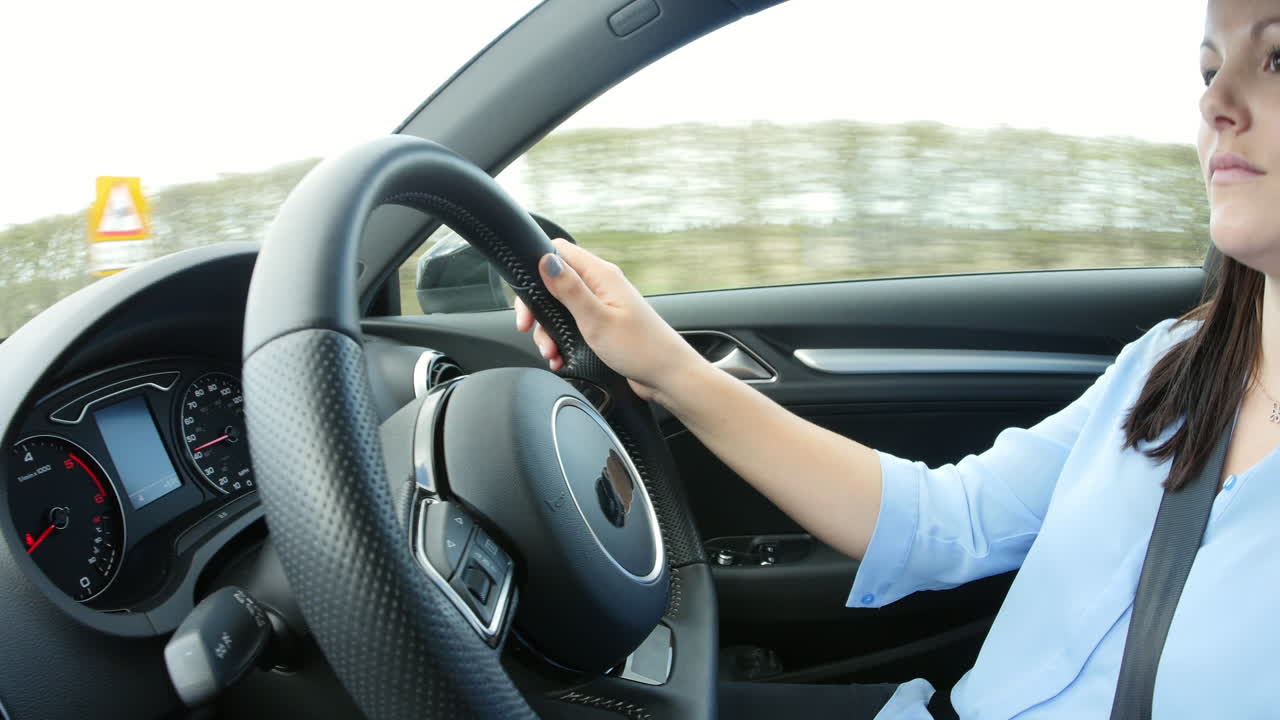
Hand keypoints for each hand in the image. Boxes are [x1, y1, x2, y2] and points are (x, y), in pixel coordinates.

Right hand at [514, 239, 707, 402]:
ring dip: (549, 330)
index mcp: (601, 275)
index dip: (536, 268)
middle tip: (531, 329)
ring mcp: (602, 305)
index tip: (526, 299)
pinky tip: (561, 357)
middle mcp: (601, 285)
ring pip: (561, 308)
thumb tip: (545, 261)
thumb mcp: (597, 319)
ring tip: (551, 352)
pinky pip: (572, 325)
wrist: (668, 376)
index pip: (558, 251)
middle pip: (554, 283)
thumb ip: (569, 290)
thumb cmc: (642, 349)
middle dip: (539, 309)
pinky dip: (562, 340)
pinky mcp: (603, 324)